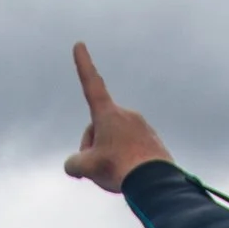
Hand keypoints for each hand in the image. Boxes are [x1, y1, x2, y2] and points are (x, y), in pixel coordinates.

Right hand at [63, 42, 172, 192]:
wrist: (155, 181)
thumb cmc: (119, 169)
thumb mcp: (86, 168)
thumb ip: (73, 163)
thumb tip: (75, 165)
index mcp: (108, 113)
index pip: (91, 84)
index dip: (84, 65)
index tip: (80, 45)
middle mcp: (126, 114)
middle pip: (98, 129)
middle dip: (93, 147)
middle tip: (100, 167)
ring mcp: (141, 126)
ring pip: (115, 140)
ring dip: (110, 155)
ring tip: (118, 172)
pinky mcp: (152, 139)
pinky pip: (132, 148)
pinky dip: (126, 159)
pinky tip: (131, 173)